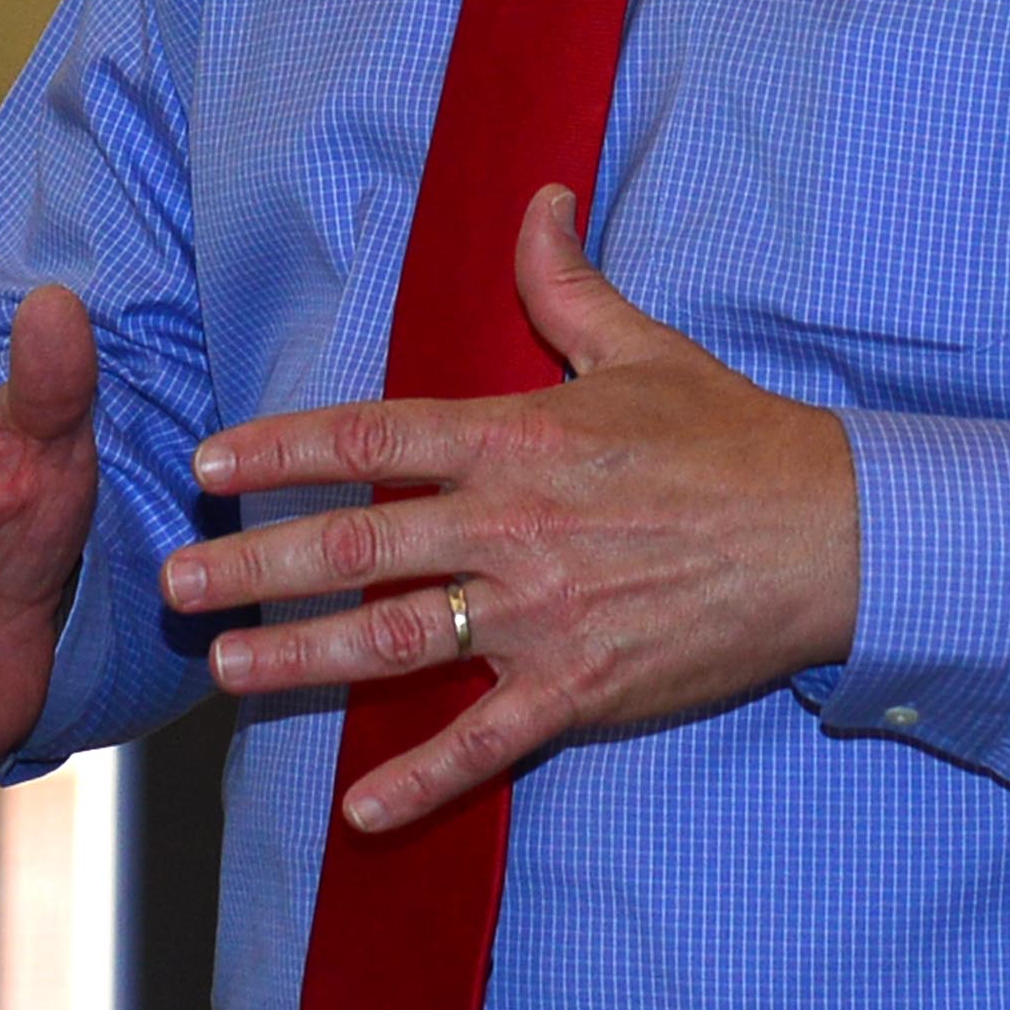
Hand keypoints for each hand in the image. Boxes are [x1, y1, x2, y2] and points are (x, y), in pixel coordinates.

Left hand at [161, 190, 858, 833]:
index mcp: (516, 439)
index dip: (281, 449)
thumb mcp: (641, 348)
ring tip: (228, 669)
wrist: (833, 534)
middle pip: (357, 545)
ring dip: (303, 657)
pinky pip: (488, 742)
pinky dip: (424, 778)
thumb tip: (535, 199)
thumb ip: (564, 284)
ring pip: (397, 640)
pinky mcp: (584, 688)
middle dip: (256, 565)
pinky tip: (361, 810)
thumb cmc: (733, 438)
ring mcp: (544, 614)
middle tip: (176, 586)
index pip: (371, 437)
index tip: (209, 465)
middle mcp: (513, 526)